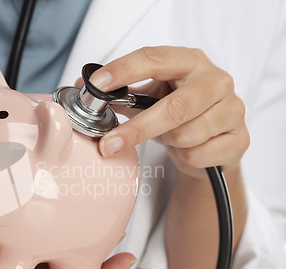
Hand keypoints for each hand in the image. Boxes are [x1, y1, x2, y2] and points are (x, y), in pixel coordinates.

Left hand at [90, 46, 248, 177]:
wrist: (213, 143)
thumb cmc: (179, 114)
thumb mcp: (151, 98)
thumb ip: (121, 92)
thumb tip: (81, 86)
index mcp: (190, 62)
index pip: (154, 58)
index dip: (123, 71)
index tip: (97, 85)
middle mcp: (216, 80)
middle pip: (174, 107)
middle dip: (137, 129)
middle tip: (108, 144)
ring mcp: (233, 109)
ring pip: (186, 135)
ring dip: (168, 142)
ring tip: (169, 137)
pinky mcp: (240, 138)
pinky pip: (199, 155)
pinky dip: (186, 157)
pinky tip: (189, 149)